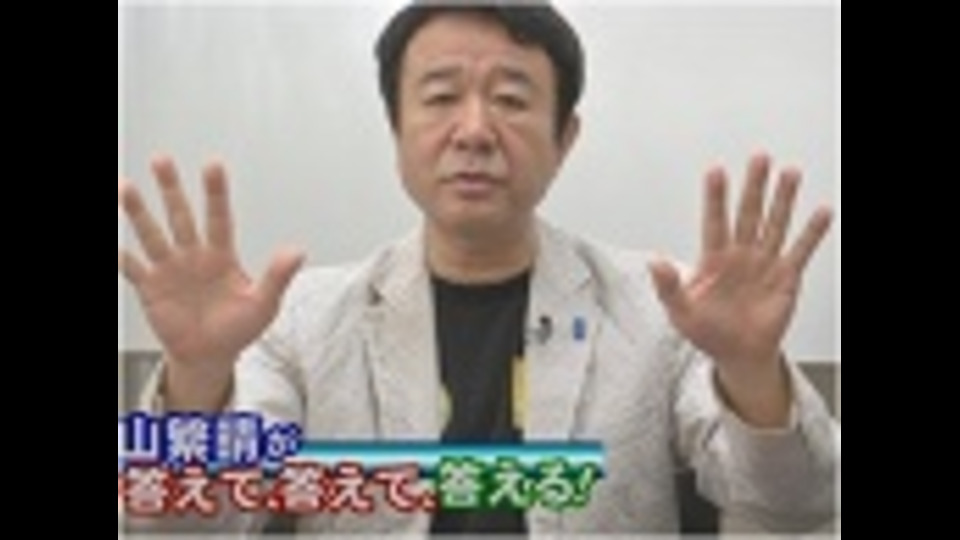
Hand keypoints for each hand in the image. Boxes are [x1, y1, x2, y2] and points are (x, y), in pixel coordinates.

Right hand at [118, 156, 303, 408]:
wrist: (210, 356)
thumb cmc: (238, 328)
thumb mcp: (264, 304)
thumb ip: (277, 277)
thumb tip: (297, 252)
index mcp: (221, 255)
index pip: (219, 218)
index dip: (216, 193)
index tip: (212, 165)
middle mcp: (192, 256)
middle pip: (180, 216)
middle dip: (171, 189)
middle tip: (162, 160)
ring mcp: (169, 270)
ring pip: (152, 235)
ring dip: (138, 213)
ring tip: (125, 187)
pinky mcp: (150, 288)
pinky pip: (133, 269)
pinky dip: (121, 257)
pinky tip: (113, 245)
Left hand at [648, 153, 831, 423]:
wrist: (738, 355)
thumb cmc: (708, 332)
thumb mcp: (679, 312)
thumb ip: (668, 287)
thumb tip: (654, 262)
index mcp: (712, 260)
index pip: (714, 221)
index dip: (715, 197)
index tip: (716, 171)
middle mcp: (740, 255)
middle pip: (748, 213)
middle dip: (754, 186)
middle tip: (759, 158)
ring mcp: (764, 263)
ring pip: (774, 224)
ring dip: (783, 199)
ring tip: (790, 173)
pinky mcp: (786, 277)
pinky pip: (801, 251)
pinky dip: (812, 233)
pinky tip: (821, 212)